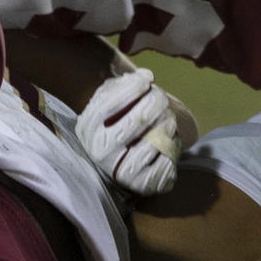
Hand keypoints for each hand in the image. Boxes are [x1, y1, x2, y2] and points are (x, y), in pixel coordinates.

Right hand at [75, 68, 179, 195]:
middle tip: (161, 97)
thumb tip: (146, 76)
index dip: (133, 87)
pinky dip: (173, 147)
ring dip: (168, 123)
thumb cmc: (117, 124)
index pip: (110, 103)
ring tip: (167, 119)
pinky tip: (169, 141)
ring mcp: (120, 171)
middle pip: (139, 120)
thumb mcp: (111, 101)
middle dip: (156, 102)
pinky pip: (167, 161)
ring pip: (156, 140)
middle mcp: (100, 152)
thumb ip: (124, 84)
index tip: (148, 79)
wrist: (121, 163)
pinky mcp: (142, 184)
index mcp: (88, 128)